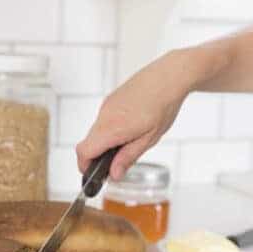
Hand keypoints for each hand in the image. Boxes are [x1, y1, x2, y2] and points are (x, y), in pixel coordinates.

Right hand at [76, 50, 194, 179]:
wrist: (169, 77)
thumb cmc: (163, 105)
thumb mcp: (149, 139)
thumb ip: (128, 157)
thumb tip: (113, 174)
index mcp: (113, 128)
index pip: (84, 151)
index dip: (85, 166)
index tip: (94, 175)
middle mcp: (104, 116)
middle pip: (88, 143)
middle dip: (97, 157)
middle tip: (116, 164)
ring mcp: (106, 106)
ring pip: (96, 132)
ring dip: (105, 143)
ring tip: (129, 143)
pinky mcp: (110, 100)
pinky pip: (103, 121)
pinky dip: (109, 130)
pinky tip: (130, 128)